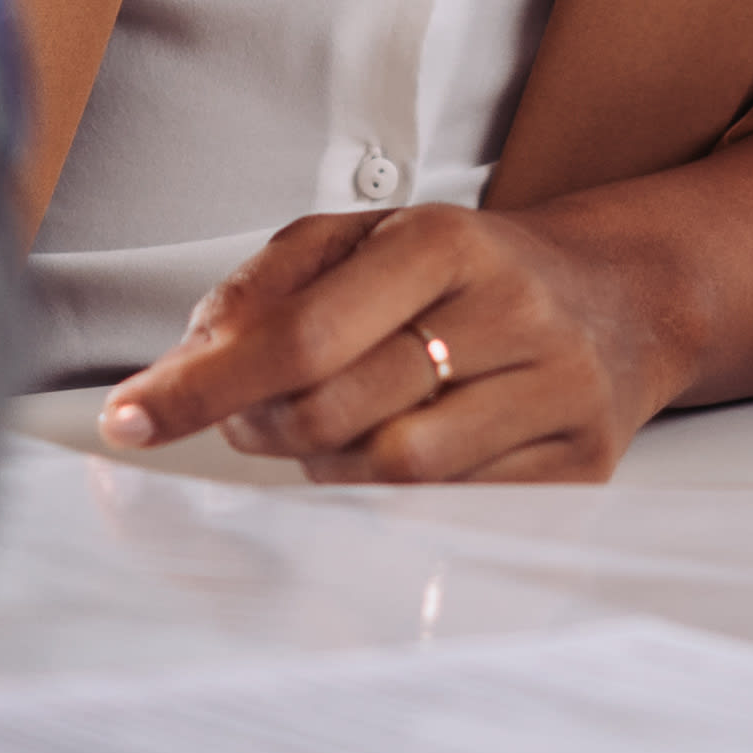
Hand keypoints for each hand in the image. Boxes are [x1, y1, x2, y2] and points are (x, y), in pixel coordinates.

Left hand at [100, 201, 674, 484]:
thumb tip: (181, 366)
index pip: (298, 335)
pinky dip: (396, 499)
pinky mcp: (580, 468)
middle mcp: (508, 312)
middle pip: (333, 412)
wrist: (621, 297)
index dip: (201, 387)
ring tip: (334, 429)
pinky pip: (452, 512)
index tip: (132, 418)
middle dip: (261, 427)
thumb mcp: (363, 240)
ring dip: (328, 467)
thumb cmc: (468, 273)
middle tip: (251, 416)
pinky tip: (400, 454)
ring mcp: (552, 394)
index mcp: (443, 240)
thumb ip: (262, 289)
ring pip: (390, 473)